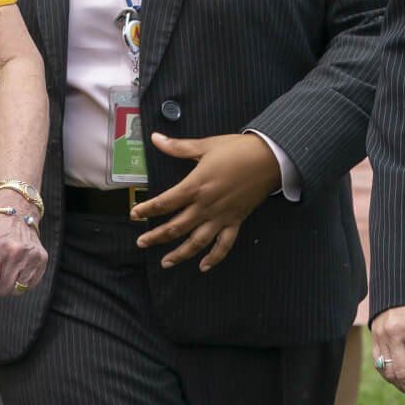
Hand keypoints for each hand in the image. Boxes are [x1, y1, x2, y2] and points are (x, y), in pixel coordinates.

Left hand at [0, 209, 45, 318]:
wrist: (17, 209)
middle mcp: (15, 251)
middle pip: (4, 286)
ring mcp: (30, 255)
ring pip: (17, 287)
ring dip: (9, 286)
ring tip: (6, 270)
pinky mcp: (41, 258)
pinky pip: (30, 283)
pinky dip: (22, 282)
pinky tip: (18, 269)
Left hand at [131, 132, 278, 269]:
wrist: (270, 158)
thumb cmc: (238, 150)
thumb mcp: (205, 146)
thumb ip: (178, 147)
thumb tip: (155, 138)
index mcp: (195, 186)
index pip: (164, 203)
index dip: (147, 210)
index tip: (134, 215)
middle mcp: (206, 205)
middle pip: (176, 227)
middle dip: (156, 237)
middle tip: (141, 243)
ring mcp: (221, 216)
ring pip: (197, 241)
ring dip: (180, 254)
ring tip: (165, 262)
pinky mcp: (236, 221)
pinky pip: (224, 244)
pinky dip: (215, 257)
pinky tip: (204, 267)